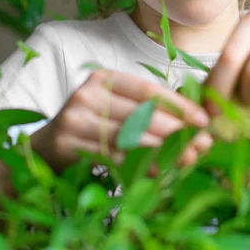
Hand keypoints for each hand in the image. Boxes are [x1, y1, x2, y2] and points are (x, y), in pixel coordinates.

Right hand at [30, 69, 211, 173]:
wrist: (47, 144)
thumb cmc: (94, 122)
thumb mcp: (116, 105)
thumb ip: (149, 108)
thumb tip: (197, 121)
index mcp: (103, 78)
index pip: (147, 90)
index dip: (178, 105)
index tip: (202, 120)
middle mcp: (87, 94)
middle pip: (139, 114)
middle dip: (175, 131)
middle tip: (201, 143)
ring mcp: (75, 119)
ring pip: (128, 137)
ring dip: (162, 150)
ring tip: (188, 157)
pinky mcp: (68, 145)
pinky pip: (113, 158)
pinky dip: (140, 166)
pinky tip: (160, 172)